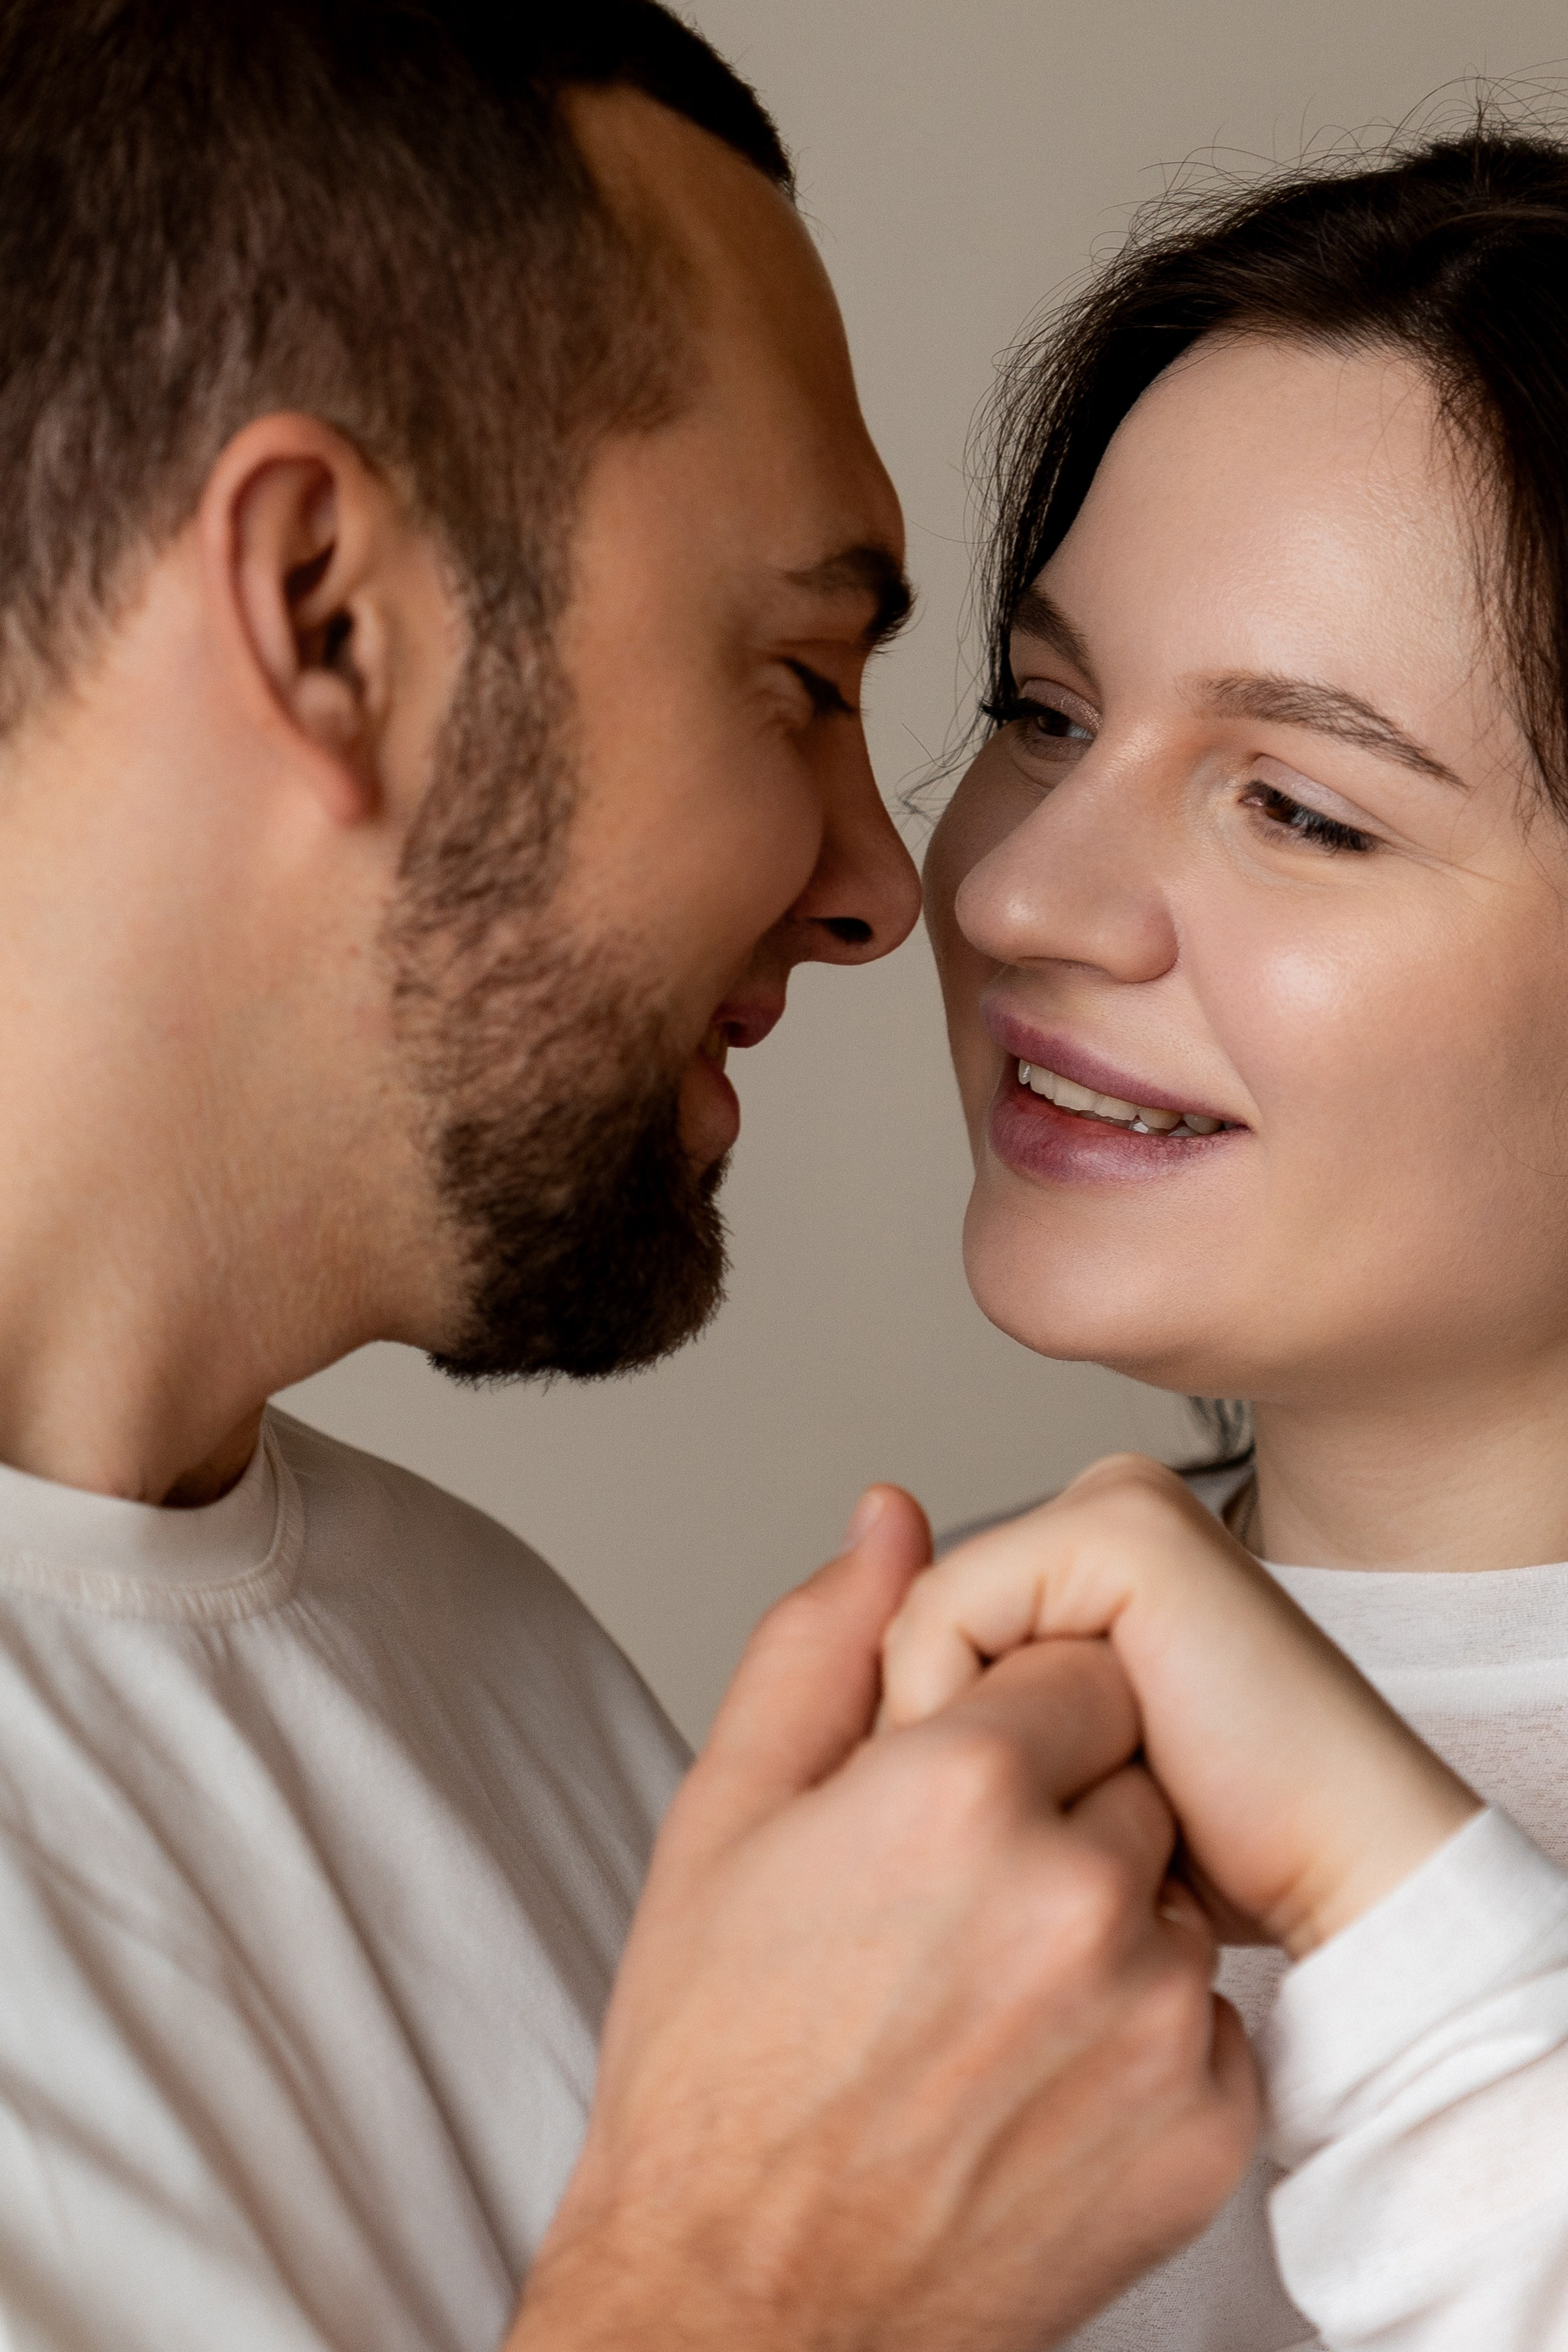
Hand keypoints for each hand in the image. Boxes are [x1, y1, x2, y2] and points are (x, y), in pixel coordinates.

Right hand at [511, 1488, 1256, 2351]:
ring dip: (1104, 1918)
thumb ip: (821, 1644)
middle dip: (1063, 1806)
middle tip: (954, 1902)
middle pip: (1137, 1767)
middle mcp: (1072, 1894)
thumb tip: (891, 1517)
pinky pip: (1208, 2014)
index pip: (1075, 1663)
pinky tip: (1033, 2075)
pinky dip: (1139, 2034)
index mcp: (953, 1790)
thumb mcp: (726, 1819)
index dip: (1008, 1722)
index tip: (951, 1792)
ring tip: (984, 1996)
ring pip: (1174, 1889)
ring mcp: (1148, 2018)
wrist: (741, 2300)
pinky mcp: (1200, 2126)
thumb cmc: (717, 2062)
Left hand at [881, 1455, 1480, 1959]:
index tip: (1018, 1839)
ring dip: (956, 1762)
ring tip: (1084, 1806)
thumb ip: (922, 1671)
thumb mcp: (1029, 1786)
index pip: (898, 1640)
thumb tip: (878, 1502)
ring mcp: (1116, 1509)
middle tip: (1057, 1833)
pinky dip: (968, 1730)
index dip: (911, 1767)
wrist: (1352, 1889)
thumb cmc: (1206, 1865)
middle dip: (933, 1766)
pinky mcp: (1124, 1535)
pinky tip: (1096, 1775)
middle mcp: (1096, 1512)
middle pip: (903, 1635)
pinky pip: (944, 1623)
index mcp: (1079, 1552)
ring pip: (914, 1634)